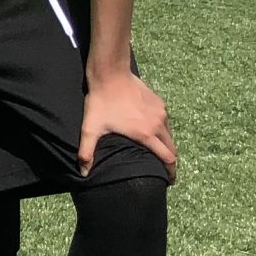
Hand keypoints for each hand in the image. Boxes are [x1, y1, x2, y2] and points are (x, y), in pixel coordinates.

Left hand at [80, 66, 176, 181]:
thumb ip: (87, 152)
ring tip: (157, 152)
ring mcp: (161, 112)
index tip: (169, 181)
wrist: (111, 74)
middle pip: (172, 149)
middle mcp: (158, 124)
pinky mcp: (160, 103)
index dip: (170, 172)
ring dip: (166, 145)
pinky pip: (165, 121)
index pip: (167, 159)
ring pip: (170, 135)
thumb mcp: (90, 128)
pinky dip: (162, 130)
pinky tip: (151, 131)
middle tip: (164, 170)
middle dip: (170, 161)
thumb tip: (83, 173)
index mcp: (145, 134)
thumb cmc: (100, 102)